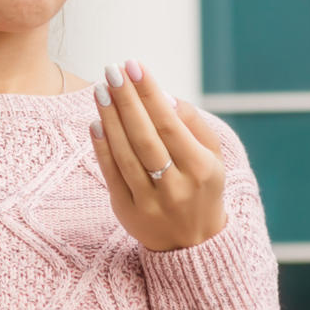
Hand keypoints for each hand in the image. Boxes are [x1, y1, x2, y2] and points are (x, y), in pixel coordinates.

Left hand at [88, 60, 227, 250]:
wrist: (193, 244)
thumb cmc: (202, 186)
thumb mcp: (213, 156)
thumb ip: (193, 124)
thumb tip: (164, 96)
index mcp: (201, 168)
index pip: (170, 123)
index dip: (149, 93)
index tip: (134, 65)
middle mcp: (177, 186)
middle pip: (145, 137)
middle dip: (126, 100)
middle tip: (111, 70)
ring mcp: (151, 202)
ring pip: (126, 154)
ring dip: (110, 119)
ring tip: (100, 90)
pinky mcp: (128, 212)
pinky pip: (112, 174)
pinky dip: (102, 147)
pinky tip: (95, 122)